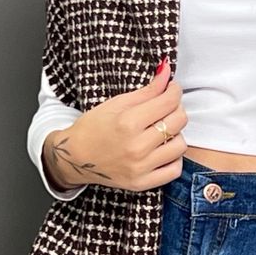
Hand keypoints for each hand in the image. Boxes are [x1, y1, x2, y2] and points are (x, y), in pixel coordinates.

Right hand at [42, 58, 188, 192]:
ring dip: (175, 134)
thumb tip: (167, 71)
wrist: (75, 157)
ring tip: (162, 131)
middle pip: (178, 121)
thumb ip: (147, 90)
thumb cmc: (94, 127)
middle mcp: (136, 147)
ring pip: (180, 145)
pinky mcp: (142, 183)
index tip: (172, 89)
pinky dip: (173, 158)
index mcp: (128, 122)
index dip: (175, 90)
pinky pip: (174, 170)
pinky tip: (162, 150)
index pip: (169, 102)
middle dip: (176, 109)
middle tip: (166, 108)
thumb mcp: (117, 103)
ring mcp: (140, 167)